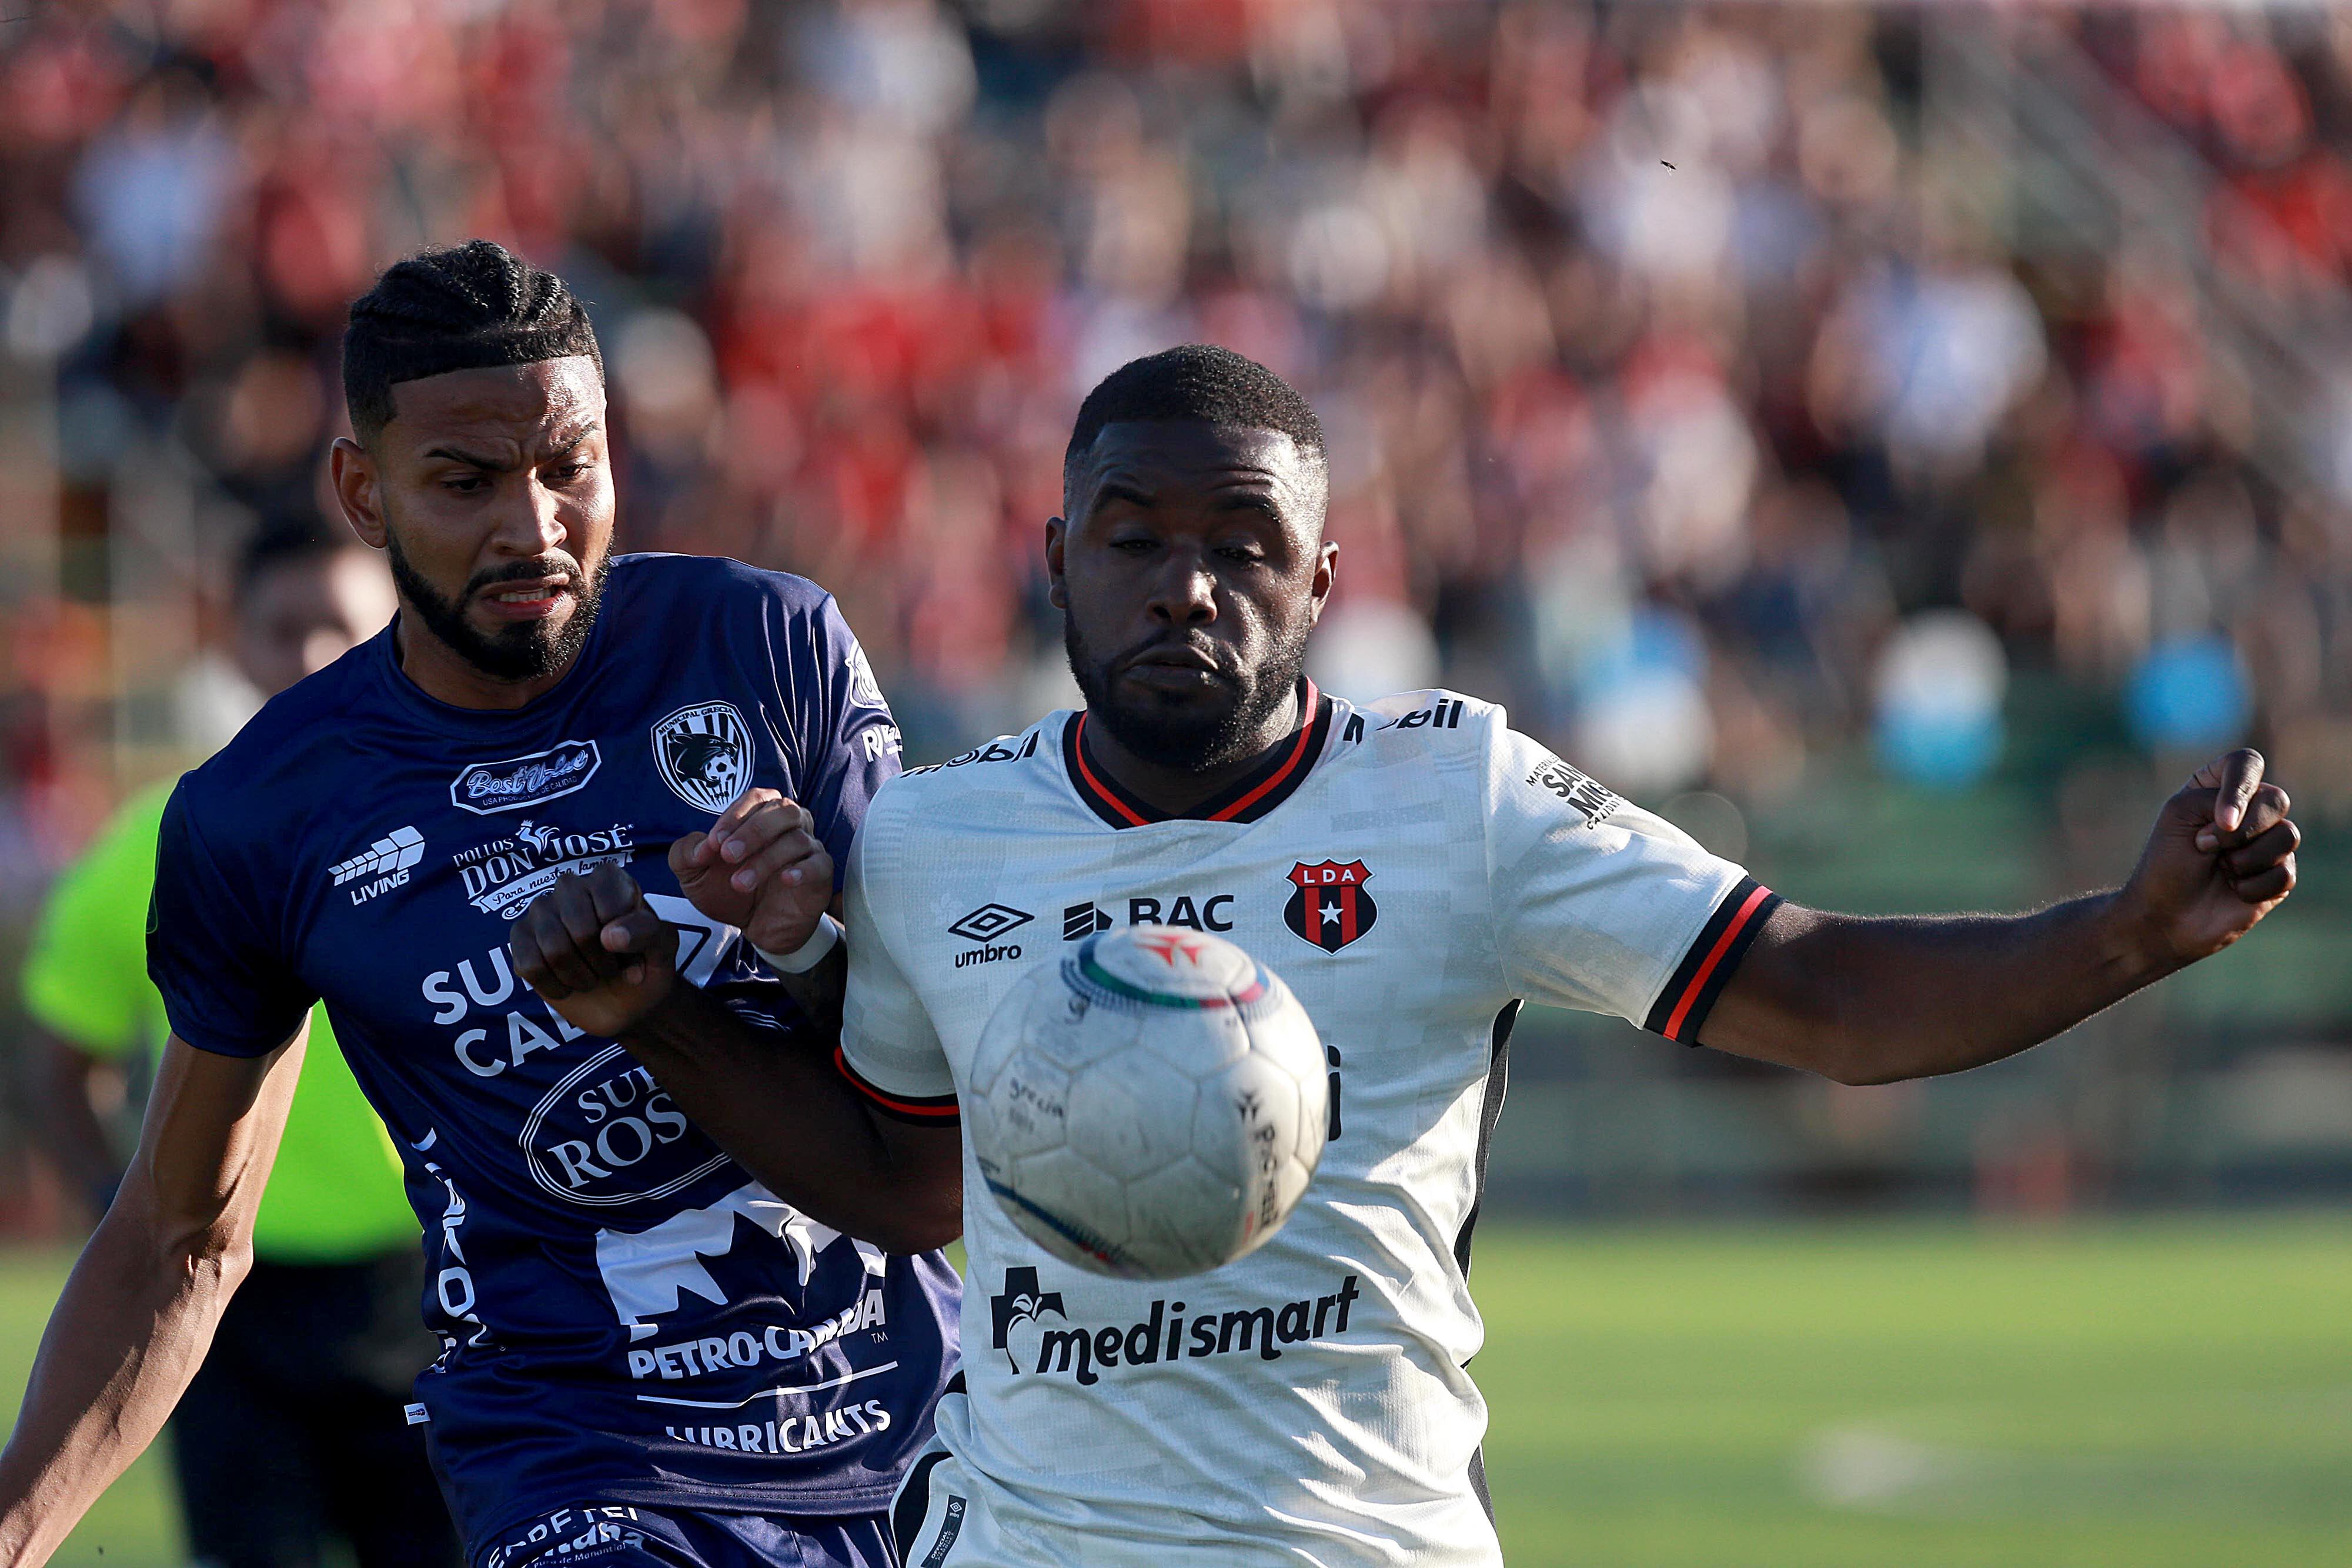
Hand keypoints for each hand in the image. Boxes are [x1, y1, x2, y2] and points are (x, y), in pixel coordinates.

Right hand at [509, 863, 678, 1038]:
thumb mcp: (663, 947)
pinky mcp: (520, 937)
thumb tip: (608, 936)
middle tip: (610, 970)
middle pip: (581, 929)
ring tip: (591, 977)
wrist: (625, 1001)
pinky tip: (567, 985)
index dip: (626, 943)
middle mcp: (570, 886)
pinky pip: (530, 966)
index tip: (634, 954)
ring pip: (554, 949)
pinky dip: (556, 986)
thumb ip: (647, 932)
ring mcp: (541, 910)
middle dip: (601, 963)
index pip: (613, 908)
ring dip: (579, 977)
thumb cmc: (645, 965)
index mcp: (609, 878)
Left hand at [670, 788, 833, 957]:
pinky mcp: (821, 873)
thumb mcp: (694, 874)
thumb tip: (702, 847)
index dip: (734, 816)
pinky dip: (803, 869)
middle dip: (753, 831)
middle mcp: (790, 824)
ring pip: (796, 839)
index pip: (755, 798)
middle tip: (728, 855)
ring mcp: (808, 847)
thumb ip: (686, 854)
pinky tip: (785, 879)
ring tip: (741, 883)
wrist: (754, 927)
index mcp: (762, 813)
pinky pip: (819, 863)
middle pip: (782, 810)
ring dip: (766, 859)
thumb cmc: (727, 890)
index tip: (714, 842)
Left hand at [2116, 748, 2298, 966]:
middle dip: (2241, 830)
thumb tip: (2261, 819)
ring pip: (2287, 835)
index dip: (2240, 787)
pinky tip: (2233, 890)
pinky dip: (2253, 885)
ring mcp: (2266, 843)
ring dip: (2246, 859)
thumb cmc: (2165, 863)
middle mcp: (2248, 812)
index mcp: (2218, 789)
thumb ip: (2217, 797)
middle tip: (2205, 848)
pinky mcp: (2278, 876)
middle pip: (2276, 800)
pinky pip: (2286, 872)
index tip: (2220, 819)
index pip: (2248, 764)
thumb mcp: (2180, 815)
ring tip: (2220, 870)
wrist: (2164, 917)